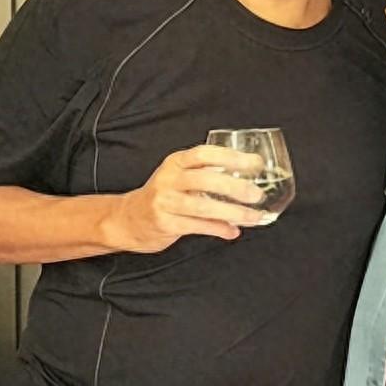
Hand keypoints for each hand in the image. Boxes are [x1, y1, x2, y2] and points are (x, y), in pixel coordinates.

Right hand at [107, 144, 266, 252]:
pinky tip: (233, 231)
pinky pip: (197, 226)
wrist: (128, 219)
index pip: (204, 154)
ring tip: (254, 217)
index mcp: (176, 162)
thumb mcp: (180, 176)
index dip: (231, 157)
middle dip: (234, 187)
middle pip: (205, 180)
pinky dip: (218, 229)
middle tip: (257, 194)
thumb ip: (208, 175)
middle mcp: (169, 179)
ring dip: (232, 212)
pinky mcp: (165, 223)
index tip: (255, 163)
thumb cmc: (164, 196)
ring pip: (202, 206)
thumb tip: (249, 179)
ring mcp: (165, 202)